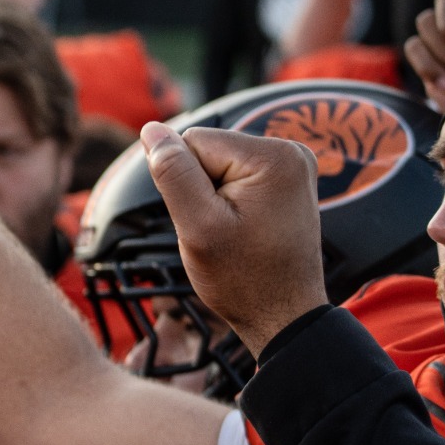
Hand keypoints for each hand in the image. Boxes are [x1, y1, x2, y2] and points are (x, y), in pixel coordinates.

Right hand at [139, 123, 328, 357]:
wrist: (283, 315)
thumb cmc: (243, 279)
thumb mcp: (196, 226)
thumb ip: (172, 173)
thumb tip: (150, 129)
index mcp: (273, 156)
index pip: (193, 141)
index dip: (185, 183)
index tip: (210, 220)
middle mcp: (291, 150)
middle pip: (208, 149)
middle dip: (201, 189)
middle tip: (221, 230)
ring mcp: (293, 163)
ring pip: (219, 163)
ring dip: (214, 196)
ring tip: (234, 231)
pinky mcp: (288, 178)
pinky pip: (236, 174)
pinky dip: (229, 200)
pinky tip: (244, 226)